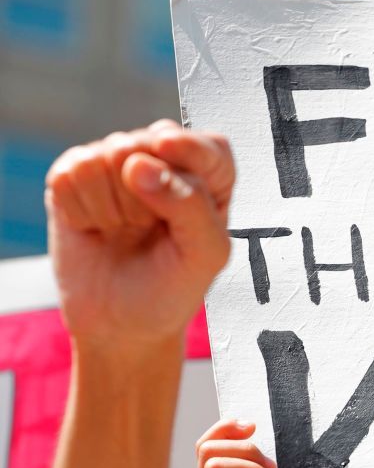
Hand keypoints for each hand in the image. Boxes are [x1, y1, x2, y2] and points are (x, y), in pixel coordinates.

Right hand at [46, 119, 233, 349]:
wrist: (120, 324)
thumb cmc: (172, 286)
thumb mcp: (203, 255)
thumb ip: (189, 205)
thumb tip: (139, 163)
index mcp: (209, 179)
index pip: (208, 146)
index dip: (189, 149)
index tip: (169, 155)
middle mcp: (164, 161)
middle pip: (146, 143)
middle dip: (144, 195)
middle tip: (148, 230)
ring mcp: (116, 165)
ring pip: (105, 157)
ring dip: (112, 207)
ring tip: (123, 231)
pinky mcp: (73, 177)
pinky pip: (69, 174)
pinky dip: (80, 210)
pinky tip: (94, 228)